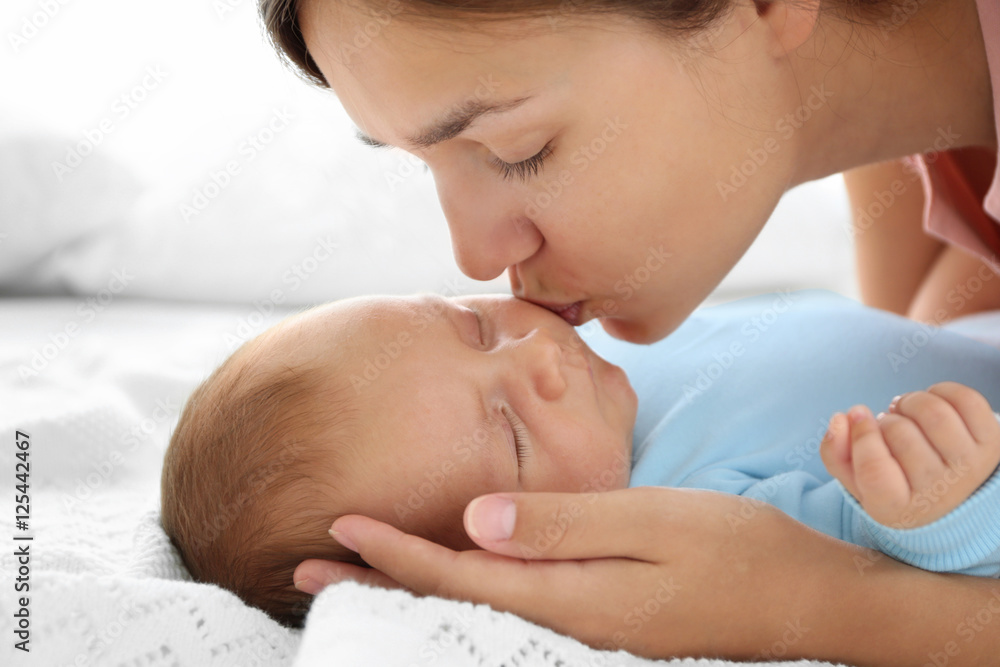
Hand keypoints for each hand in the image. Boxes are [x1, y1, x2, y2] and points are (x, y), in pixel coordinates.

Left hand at [292, 487, 887, 659]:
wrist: (806, 597)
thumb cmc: (738, 549)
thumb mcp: (656, 521)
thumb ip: (564, 522)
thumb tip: (474, 519)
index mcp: (573, 594)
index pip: (460, 575)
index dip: (395, 552)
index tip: (335, 527)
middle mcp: (568, 617)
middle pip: (452, 601)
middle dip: (378, 582)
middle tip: (305, 569)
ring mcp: (585, 621)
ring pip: (475, 603)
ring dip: (410, 585)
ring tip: (357, 572)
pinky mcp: (602, 611)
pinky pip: (511, 599)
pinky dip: (461, 583)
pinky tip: (454, 567)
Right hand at [820, 381, 999, 527]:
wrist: (948, 500)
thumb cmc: (894, 484)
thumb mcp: (855, 479)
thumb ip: (836, 452)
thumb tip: (841, 418)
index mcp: (897, 509)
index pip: (874, 468)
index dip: (861, 434)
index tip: (856, 415)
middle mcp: (938, 493)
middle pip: (899, 433)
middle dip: (884, 420)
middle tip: (885, 426)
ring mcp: (969, 468)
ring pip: (933, 413)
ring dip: (910, 401)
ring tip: (904, 411)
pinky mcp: (993, 445)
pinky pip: (967, 400)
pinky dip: (942, 390)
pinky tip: (930, 401)